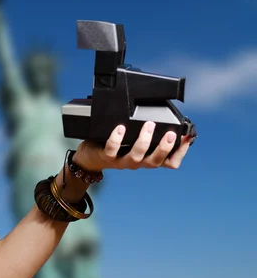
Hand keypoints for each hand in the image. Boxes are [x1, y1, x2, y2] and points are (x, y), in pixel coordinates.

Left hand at [73, 121, 192, 171]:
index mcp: (147, 158)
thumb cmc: (116, 145)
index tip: (186, 137)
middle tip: (172, 133)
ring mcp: (122, 161)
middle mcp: (137, 162)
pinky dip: (117, 139)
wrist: (91, 157)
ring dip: (144, 141)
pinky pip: (112, 149)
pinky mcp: (106, 156)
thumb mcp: (136, 140)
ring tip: (149, 125)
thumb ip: (150, 133)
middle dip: (165, 148)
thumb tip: (166, 115)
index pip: (169, 162)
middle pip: (155, 161)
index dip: (180, 152)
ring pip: (136, 156)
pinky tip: (120, 128)